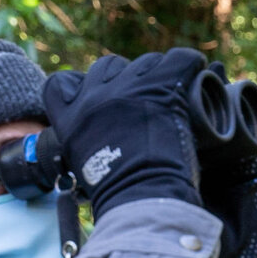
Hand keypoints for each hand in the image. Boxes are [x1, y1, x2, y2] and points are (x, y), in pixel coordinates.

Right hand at [41, 49, 204, 214]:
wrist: (142, 198)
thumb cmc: (118, 192)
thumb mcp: (84, 165)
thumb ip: (87, 139)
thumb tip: (105, 137)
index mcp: (70, 116)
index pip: (62, 83)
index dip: (84, 89)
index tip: (101, 102)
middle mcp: (94, 95)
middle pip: (109, 67)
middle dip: (127, 81)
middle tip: (145, 107)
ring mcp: (127, 87)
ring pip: (146, 63)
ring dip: (159, 78)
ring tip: (172, 103)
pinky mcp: (160, 85)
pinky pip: (181, 60)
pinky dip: (190, 67)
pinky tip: (194, 80)